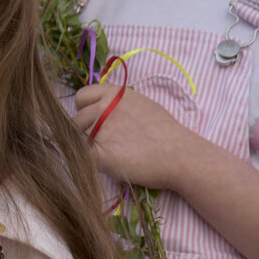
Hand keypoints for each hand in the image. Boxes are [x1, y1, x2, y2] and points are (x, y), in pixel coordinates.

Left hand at [73, 84, 199, 190]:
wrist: (181, 156)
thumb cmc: (166, 132)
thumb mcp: (141, 104)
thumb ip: (117, 104)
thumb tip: (100, 108)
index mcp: (113, 94)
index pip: (81, 97)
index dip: (84, 109)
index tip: (94, 120)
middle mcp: (103, 108)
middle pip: (77, 120)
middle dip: (85, 131)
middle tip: (107, 143)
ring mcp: (100, 130)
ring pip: (77, 139)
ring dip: (87, 146)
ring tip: (111, 153)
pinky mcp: (100, 154)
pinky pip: (81, 156)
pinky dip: (88, 161)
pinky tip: (105, 163)